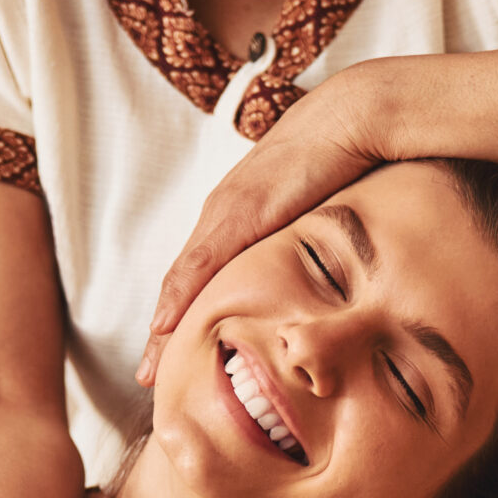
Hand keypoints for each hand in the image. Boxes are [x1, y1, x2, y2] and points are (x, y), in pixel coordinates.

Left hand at [134, 65, 395, 386]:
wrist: (350, 118)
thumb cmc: (340, 162)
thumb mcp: (314, 217)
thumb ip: (299, 246)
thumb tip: (308, 286)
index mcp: (237, 220)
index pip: (200, 279)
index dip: (184, 321)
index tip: (171, 360)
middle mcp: (223, 217)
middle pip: (182, 286)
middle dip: (164, 335)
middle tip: (147, 379)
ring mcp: (227, 214)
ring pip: (183, 281)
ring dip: (164, 329)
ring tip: (149, 369)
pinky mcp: (239, 212)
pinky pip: (202, 262)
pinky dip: (181, 296)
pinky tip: (164, 326)